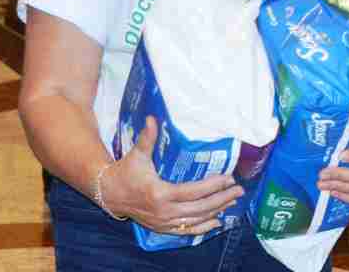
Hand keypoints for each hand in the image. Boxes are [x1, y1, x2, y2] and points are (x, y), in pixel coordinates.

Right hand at [103, 116, 244, 235]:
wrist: (109, 194)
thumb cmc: (126, 171)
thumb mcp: (137, 154)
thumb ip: (147, 138)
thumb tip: (152, 118)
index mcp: (159, 193)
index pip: (193, 191)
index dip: (212, 186)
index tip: (229, 178)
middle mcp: (163, 211)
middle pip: (199, 208)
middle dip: (221, 199)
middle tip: (239, 190)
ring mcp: (163, 222)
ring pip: (195, 220)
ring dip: (216, 211)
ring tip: (233, 201)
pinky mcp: (161, 228)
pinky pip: (185, 230)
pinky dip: (202, 227)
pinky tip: (217, 221)